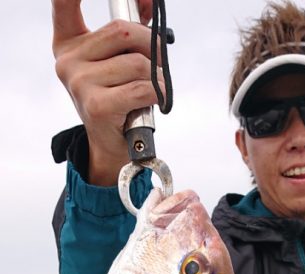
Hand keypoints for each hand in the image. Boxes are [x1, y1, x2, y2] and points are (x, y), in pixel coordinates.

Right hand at [52, 0, 162, 185]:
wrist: (111, 146)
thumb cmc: (118, 98)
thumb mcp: (117, 60)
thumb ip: (129, 28)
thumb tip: (148, 2)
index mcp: (68, 44)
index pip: (64, 3)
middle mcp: (68, 61)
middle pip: (123, 31)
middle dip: (150, 44)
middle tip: (157, 61)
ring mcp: (80, 84)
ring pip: (138, 63)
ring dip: (157, 76)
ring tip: (152, 89)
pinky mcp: (97, 106)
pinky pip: (143, 88)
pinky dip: (158, 93)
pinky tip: (155, 100)